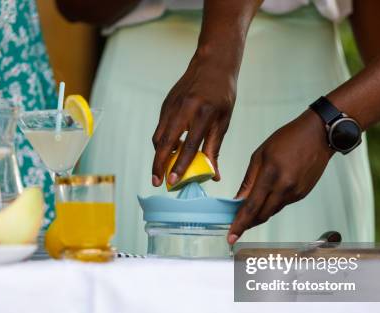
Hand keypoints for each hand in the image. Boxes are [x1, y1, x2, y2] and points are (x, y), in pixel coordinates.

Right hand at [151, 51, 236, 186]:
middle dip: (158, 165)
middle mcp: (184, 109)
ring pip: (159, 136)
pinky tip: (167, 152)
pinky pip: (160, 128)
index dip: (180, 165)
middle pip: (165, 143)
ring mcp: (171, 106)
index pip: (189, 145)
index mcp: (203, 113)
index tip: (173, 182)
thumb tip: (213, 176)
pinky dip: (162, 143)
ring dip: (158, 156)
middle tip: (156, 182)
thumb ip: (214, 149)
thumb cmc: (222, 95)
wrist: (212, 63)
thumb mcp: (223, 121)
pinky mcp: (165, 104)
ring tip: (161, 172)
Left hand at [228, 111, 333, 243]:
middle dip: (248, 223)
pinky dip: (272, 204)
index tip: (231, 236)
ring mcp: (295, 193)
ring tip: (249, 211)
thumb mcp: (260, 154)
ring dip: (259, 214)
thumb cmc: (289, 139)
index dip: (240, 224)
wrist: (319, 135)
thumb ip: (249, 179)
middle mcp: (285, 187)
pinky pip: (282, 204)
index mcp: (271, 175)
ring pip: (272, 211)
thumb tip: (238, 199)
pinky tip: (268, 196)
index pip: (251, 207)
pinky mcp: (302, 194)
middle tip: (236, 226)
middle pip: (262, 215)